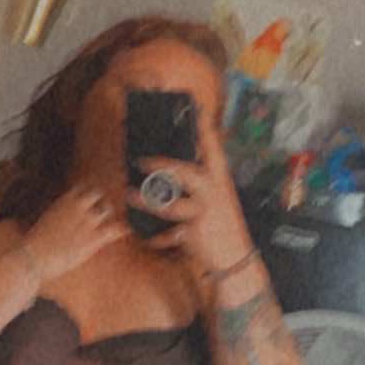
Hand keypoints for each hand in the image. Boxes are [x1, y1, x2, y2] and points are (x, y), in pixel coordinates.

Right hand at [22, 184, 125, 283]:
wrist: (33, 257)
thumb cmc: (35, 244)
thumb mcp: (46, 222)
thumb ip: (58, 215)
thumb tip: (60, 218)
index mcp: (64, 200)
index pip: (82, 189)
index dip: (86, 195)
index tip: (89, 200)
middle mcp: (77, 206)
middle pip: (96, 194)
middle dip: (99, 201)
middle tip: (102, 208)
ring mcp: (87, 221)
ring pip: (107, 209)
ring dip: (107, 214)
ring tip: (108, 220)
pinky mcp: (94, 238)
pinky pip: (115, 229)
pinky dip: (121, 229)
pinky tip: (125, 230)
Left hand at [128, 130, 249, 279]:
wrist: (236, 257)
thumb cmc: (223, 226)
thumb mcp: (218, 200)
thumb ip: (202, 184)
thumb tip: (173, 172)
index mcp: (219, 179)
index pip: (213, 147)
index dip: (203, 127)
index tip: (195, 106)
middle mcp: (212, 191)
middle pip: (184, 172)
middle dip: (160, 165)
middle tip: (140, 160)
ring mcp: (203, 211)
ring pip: (170, 202)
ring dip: (146, 199)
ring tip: (129, 194)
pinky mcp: (194, 231)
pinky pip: (169, 233)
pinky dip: (158, 237)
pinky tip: (148, 238)